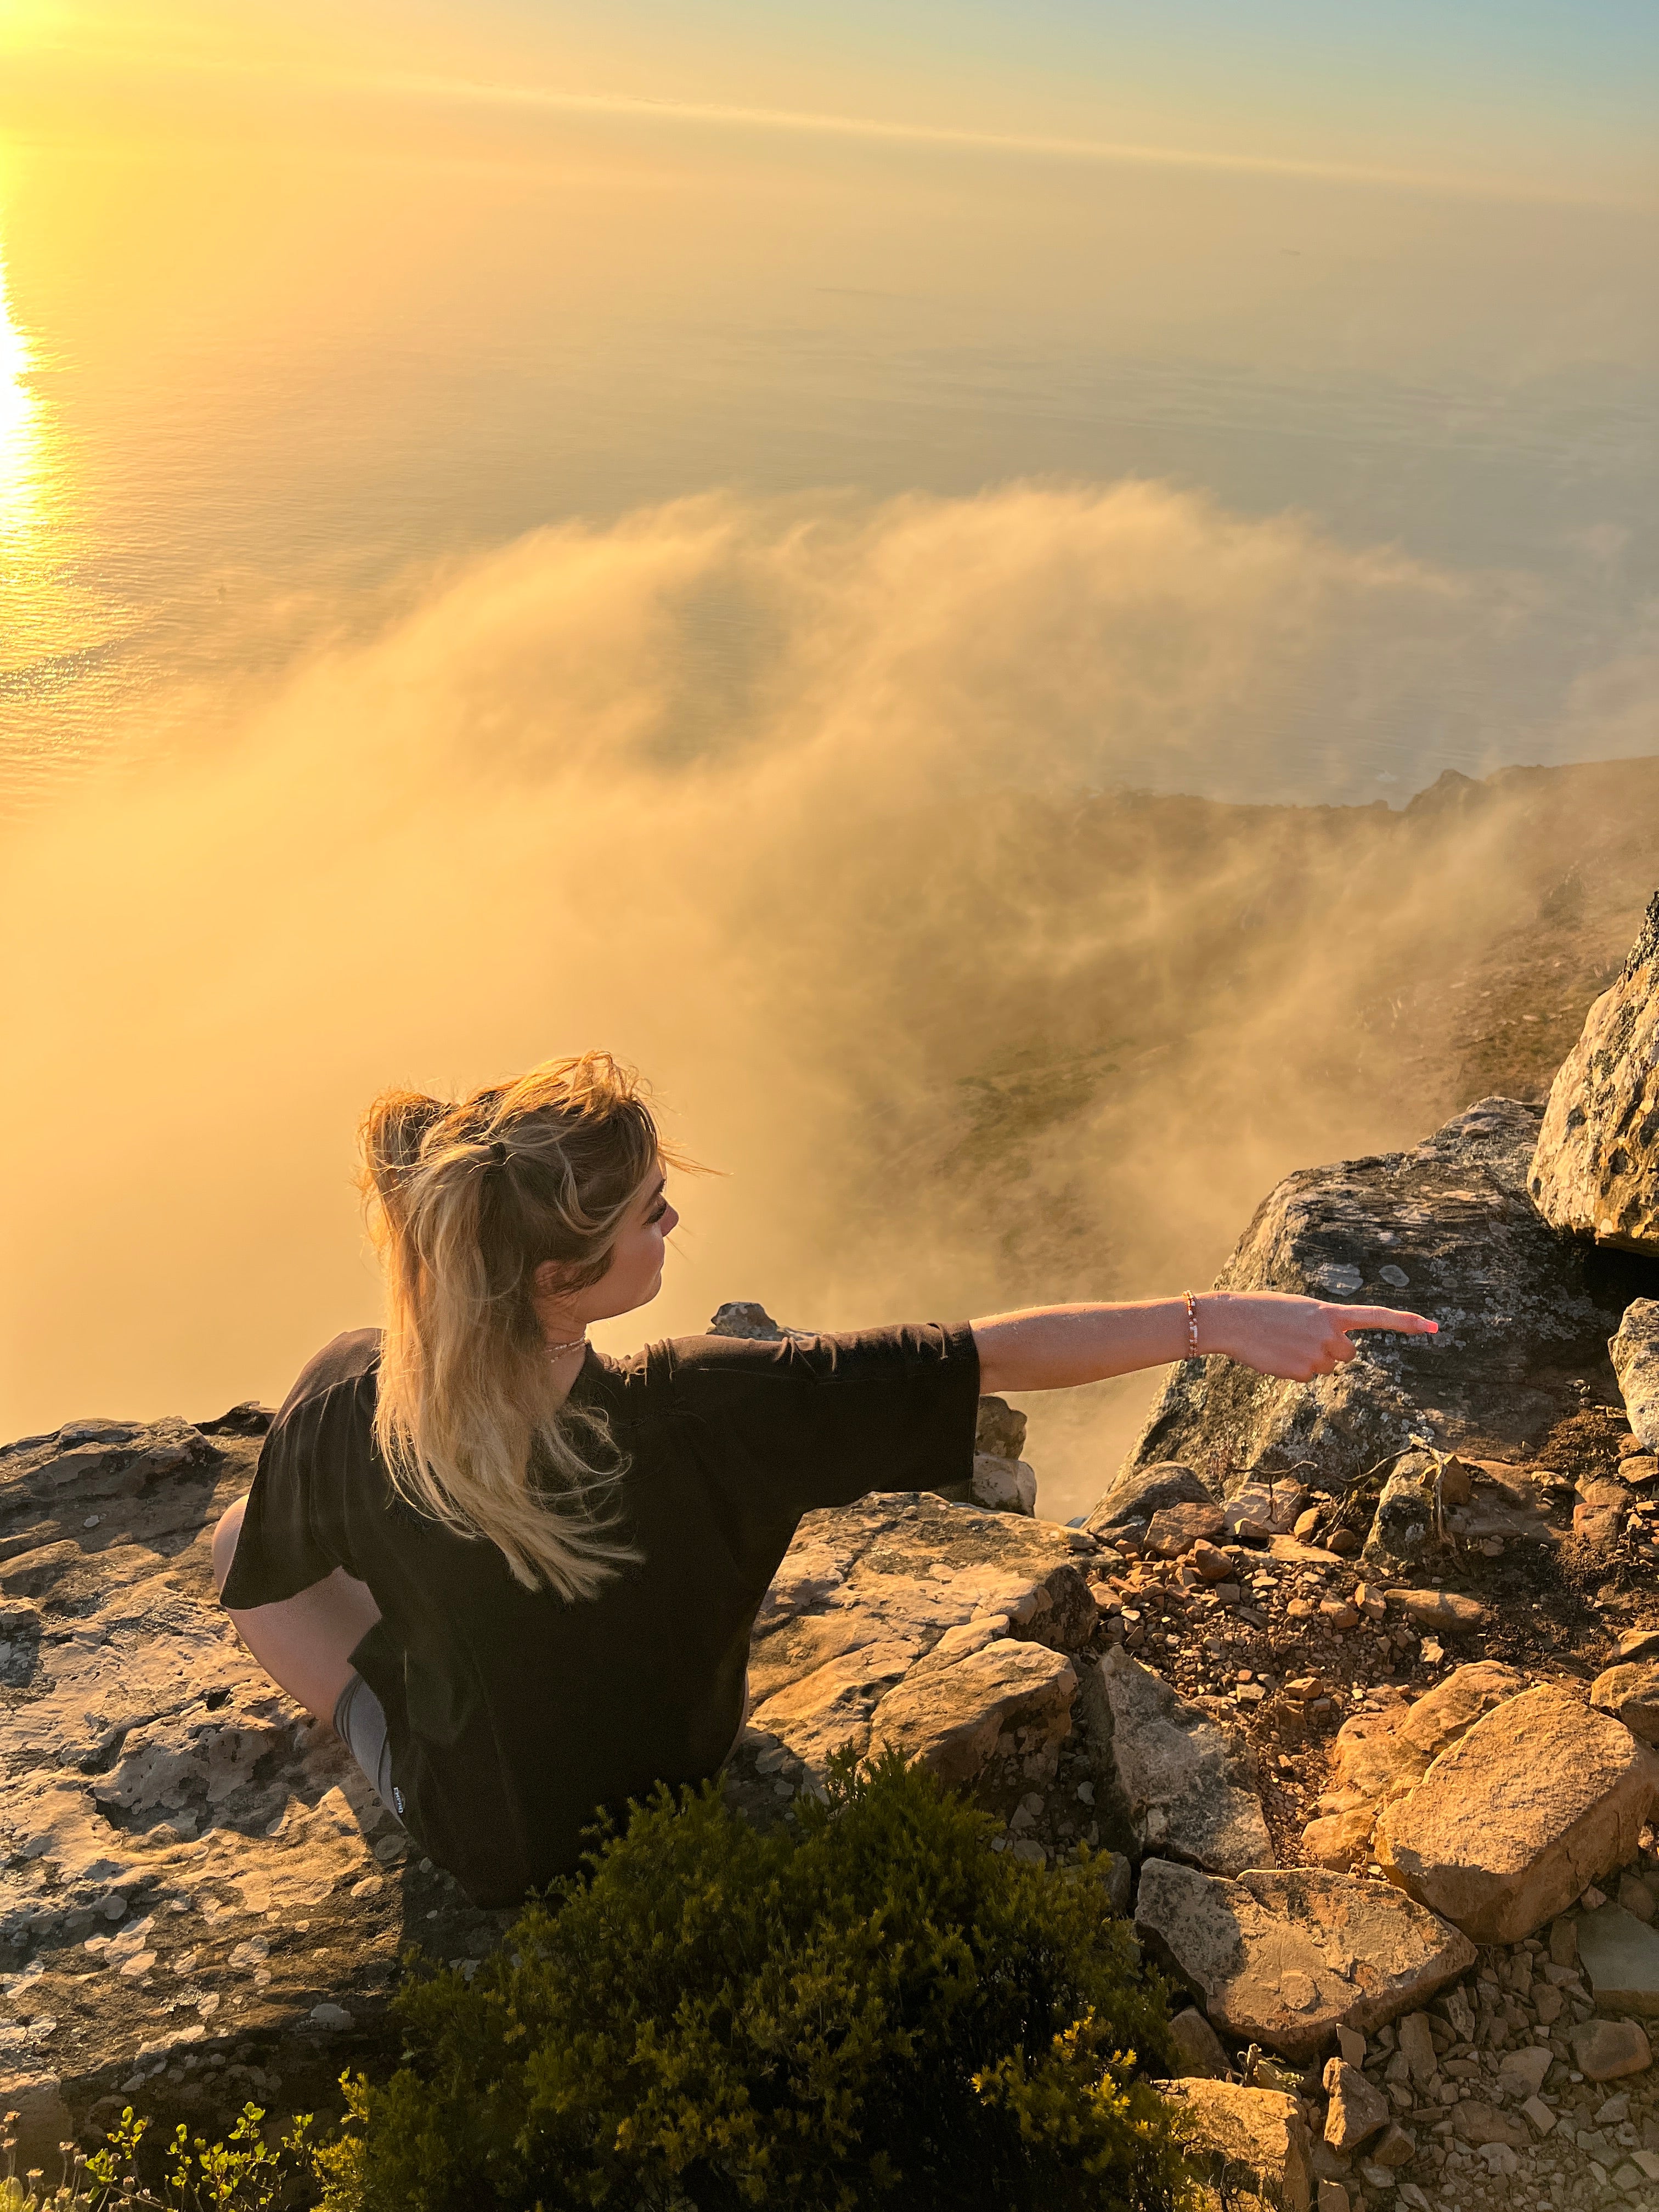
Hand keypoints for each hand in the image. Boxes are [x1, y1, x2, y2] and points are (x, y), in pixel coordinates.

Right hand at [1205, 1291, 1436, 1381]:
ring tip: (1283, 1345)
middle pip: (1347, 1355)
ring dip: (1309, 1360)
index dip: (1406, 1322)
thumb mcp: (1300, 1310)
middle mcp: (1330, 1334)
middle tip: (1301, 1339)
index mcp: (1330, 1312)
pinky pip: (1307, 1378)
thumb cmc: (1263, 1310)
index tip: (1434, 1327)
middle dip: (1331, 1352)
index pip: (1376, 1316)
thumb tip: (1334, 1351)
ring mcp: (1318, 1355)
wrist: (1233, 1320)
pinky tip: (1276, 1357)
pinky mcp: (1303, 1373)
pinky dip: (1293, 1370)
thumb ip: (1323, 1324)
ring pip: (1326, 1368)